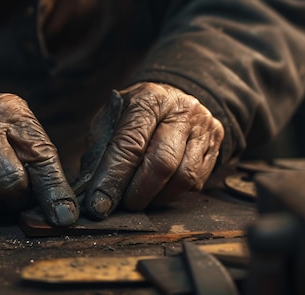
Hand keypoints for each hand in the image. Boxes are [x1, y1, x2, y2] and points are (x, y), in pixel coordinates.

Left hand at [82, 82, 223, 218]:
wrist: (174, 100)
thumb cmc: (136, 115)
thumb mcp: (112, 119)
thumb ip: (100, 149)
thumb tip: (87, 189)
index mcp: (149, 98)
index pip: (130, 143)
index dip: (113, 178)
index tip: (99, 204)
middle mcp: (181, 109)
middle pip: (161, 163)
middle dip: (137, 193)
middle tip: (121, 206)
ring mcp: (203, 127)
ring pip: (183, 177)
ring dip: (156, 198)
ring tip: (139, 199)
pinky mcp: (216, 145)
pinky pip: (196, 182)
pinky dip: (173, 194)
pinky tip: (158, 191)